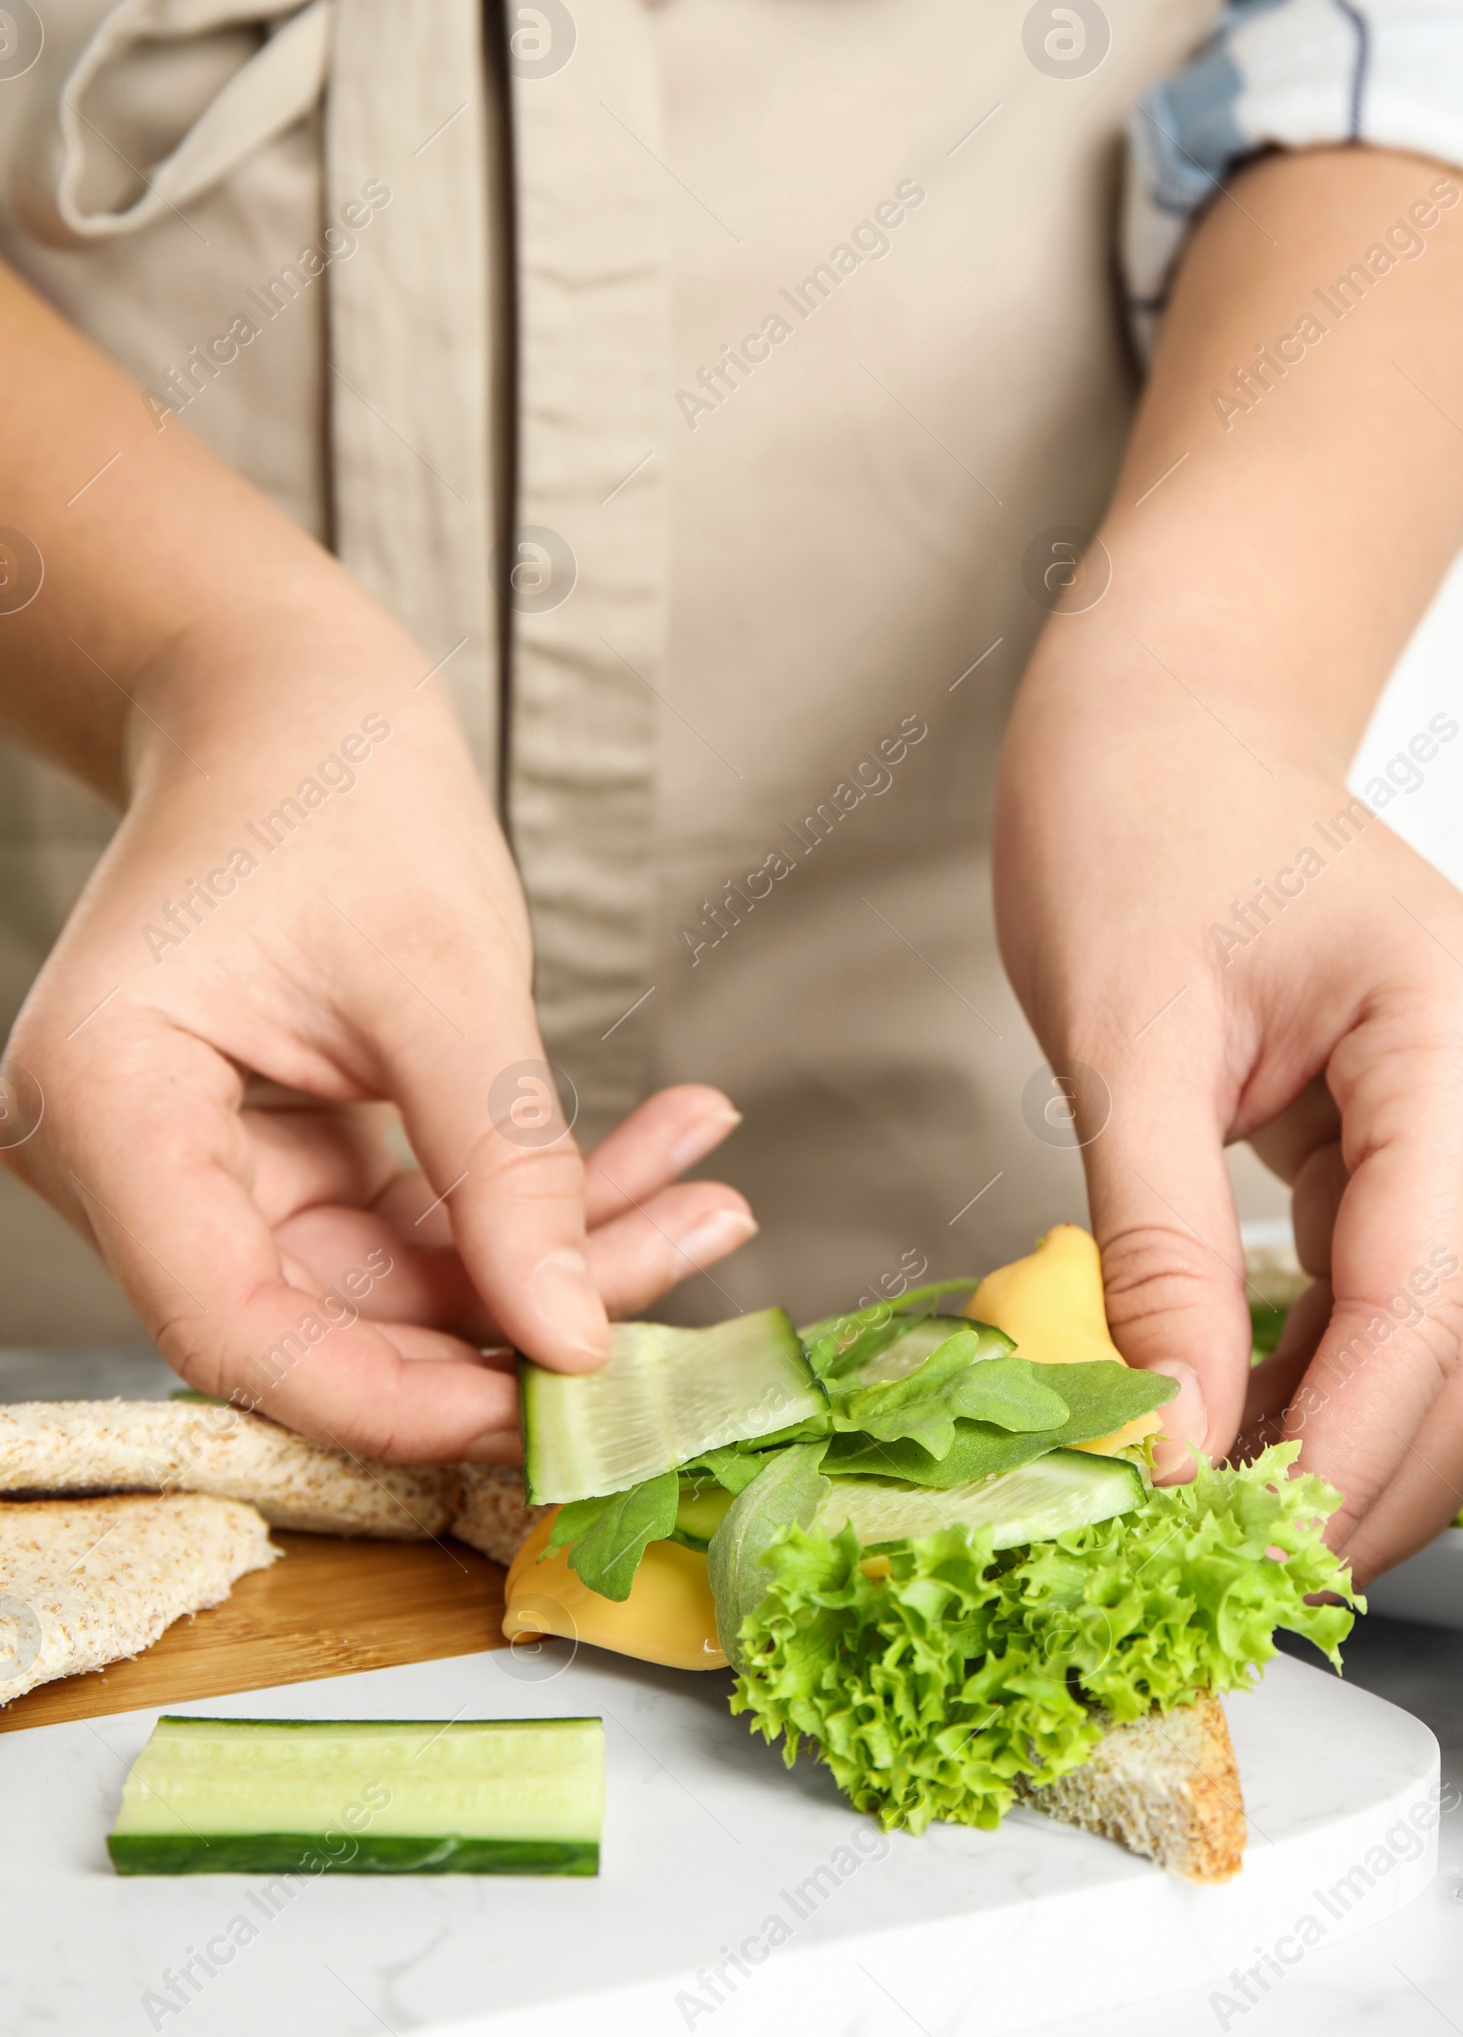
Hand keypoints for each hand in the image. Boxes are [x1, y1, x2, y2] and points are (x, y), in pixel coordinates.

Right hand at [5, 597, 753, 1464]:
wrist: (298, 696)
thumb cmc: (334, 782)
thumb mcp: (442, 972)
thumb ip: (502, 1162)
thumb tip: (574, 1338)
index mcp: (106, 1099)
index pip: (233, 1324)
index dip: (396, 1398)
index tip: (554, 1412)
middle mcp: (129, 1154)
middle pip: (330, 1316)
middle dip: (522, 1312)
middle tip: (688, 1264)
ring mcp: (204, 1160)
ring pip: (396, 1281)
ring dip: (559, 1252)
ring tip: (710, 1196)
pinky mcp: (280, 1152)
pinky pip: (414, 1222)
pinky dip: (533, 1201)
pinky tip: (660, 1153)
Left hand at [996, 618, 1462, 1582]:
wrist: (1167, 726)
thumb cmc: (1142, 820)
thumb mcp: (1122, 1038)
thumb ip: (1159, 1250)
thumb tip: (1174, 1439)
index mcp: (1457, 1029)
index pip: (1427, 1296)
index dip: (1338, 1447)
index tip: (1236, 1549)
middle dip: (1370, 1477)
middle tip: (1234, 1577)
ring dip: (1358, 1444)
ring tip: (1225, 1526)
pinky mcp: (1434, 1136)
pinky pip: (1407, 1294)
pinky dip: (1335, 1378)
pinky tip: (1244, 1434)